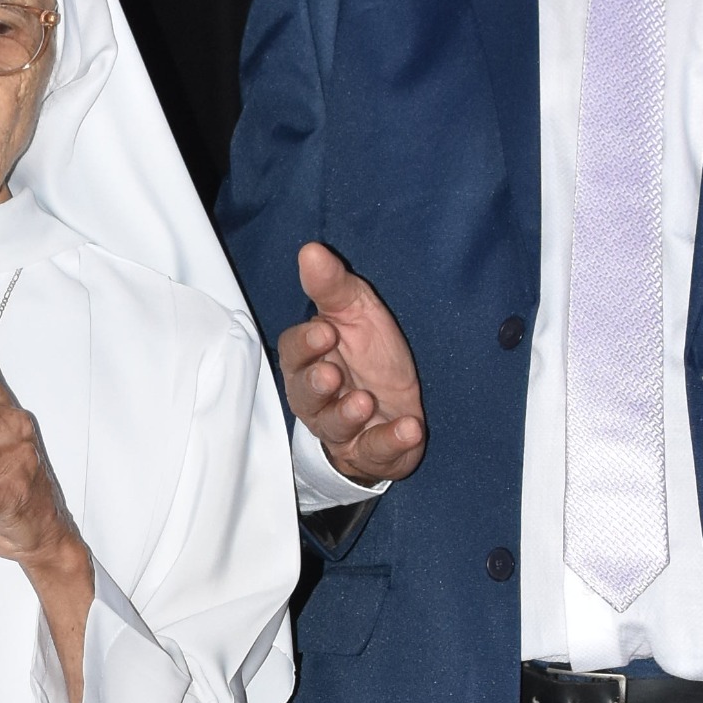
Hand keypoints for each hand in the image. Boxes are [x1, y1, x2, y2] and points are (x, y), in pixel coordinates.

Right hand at [276, 243, 425, 482]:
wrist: (393, 408)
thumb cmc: (368, 356)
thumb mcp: (356, 313)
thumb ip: (332, 287)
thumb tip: (311, 250)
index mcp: (309, 361)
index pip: (294, 353)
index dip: (305, 346)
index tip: (324, 332)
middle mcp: (316, 398)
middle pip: (304, 395)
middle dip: (316, 386)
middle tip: (332, 374)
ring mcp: (340, 428)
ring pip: (333, 426)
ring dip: (347, 415)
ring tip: (366, 401)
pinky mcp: (368, 452)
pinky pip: (373, 451)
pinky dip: (389, 442)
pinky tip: (408, 428)